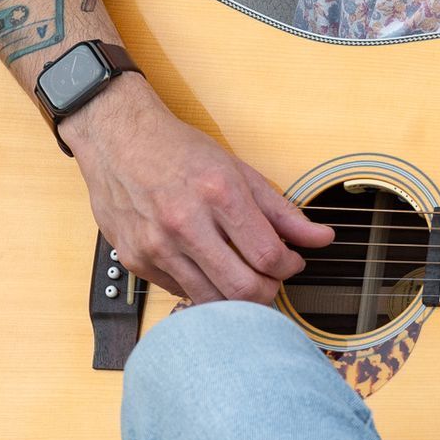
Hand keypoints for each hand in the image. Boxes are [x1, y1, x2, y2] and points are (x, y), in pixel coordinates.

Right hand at [60, 74, 334, 303]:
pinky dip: (202, 288)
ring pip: (211, 301)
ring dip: (236, 299)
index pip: (268, 255)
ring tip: (244, 279)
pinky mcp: (136, 261)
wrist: (117, 139)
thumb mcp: (238, 171)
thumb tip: (321, 238)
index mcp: (218, 194)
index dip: (289, 267)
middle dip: (268, 293)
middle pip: (242, 288)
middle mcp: (185, 223)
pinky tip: (208, 268)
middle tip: (271, 281)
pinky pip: (181, 293)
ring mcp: (156, 246)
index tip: (292, 262)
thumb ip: (282, 211)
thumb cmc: (179, 151)